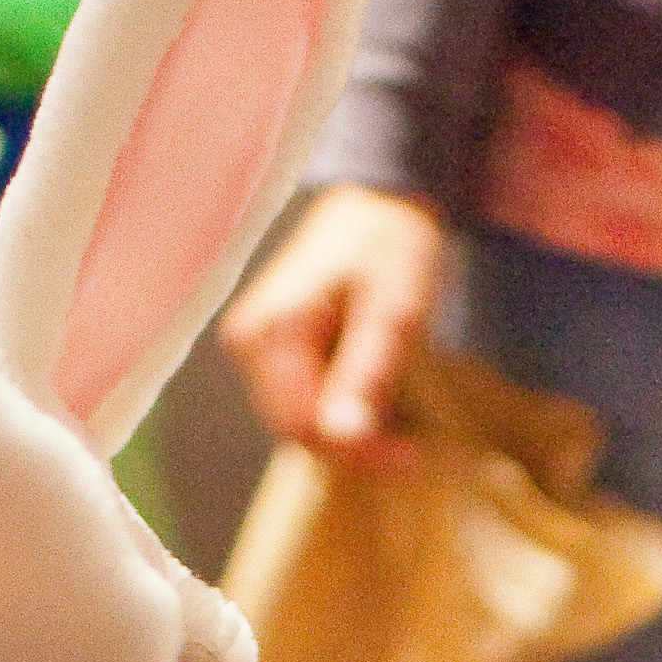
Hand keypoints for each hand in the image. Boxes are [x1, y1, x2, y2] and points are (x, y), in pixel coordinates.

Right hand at [219, 183, 445, 457]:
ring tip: (400, 429)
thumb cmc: (389, 246)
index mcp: (273, 330)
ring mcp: (256, 347)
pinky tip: (376, 405)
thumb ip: (365, 373)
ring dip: (347, 436)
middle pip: (293, 429)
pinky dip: (338, 413)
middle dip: (352, 449)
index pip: (300, 424)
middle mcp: (250, 342)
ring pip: (296, 421)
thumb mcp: (392, 311)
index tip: (409, 456)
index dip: (353, 452)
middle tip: (411, 450)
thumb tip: (342, 436)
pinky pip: (300, 401)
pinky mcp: (271, 350)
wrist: (377, 205)